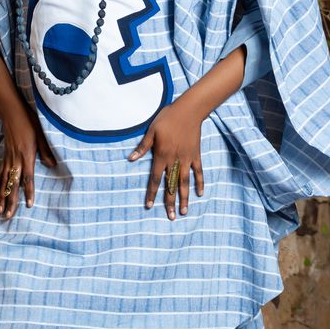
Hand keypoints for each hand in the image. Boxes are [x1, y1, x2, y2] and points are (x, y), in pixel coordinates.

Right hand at [0, 102, 57, 217]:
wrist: (12, 111)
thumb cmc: (29, 121)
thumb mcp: (42, 134)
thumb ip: (46, 151)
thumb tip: (51, 165)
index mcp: (27, 156)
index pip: (28, 178)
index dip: (28, 193)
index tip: (29, 206)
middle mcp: (16, 160)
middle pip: (12, 185)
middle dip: (10, 202)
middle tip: (8, 216)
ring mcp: (8, 158)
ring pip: (3, 182)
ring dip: (1, 198)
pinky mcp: (4, 156)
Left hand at [128, 99, 204, 218]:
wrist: (189, 110)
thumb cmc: (167, 118)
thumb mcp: (151, 130)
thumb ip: (142, 147)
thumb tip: (130, 159)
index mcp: (161, 155)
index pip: (155, 179)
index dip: (151, 193)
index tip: (149, 206)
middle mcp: (174, 160)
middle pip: (171, 185)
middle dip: (170, 201)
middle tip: (170, 217)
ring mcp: (187, 159)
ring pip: (185, 182)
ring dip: (184, 197)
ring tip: (183, 212)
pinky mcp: (196, 155)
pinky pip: (198, 172)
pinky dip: (199, 183)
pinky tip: (199, 194)